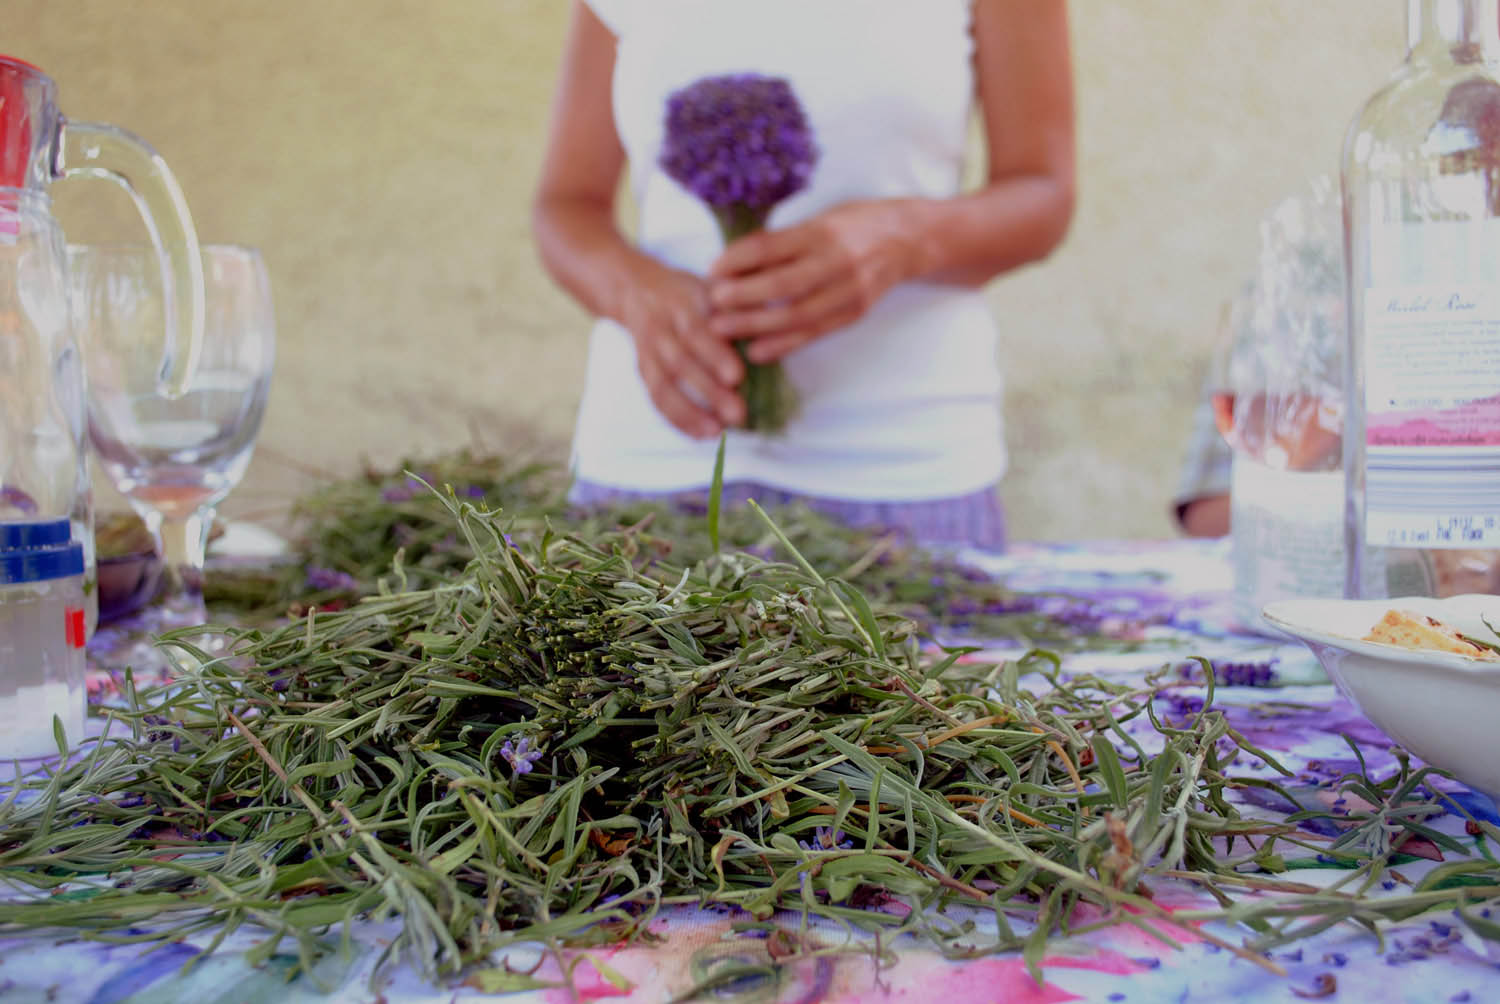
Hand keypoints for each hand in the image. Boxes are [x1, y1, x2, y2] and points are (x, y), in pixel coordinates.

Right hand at [619, 260, 744, 437]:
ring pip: (663, 386)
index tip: (737, 377)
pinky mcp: (642, 369)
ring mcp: (647, 351)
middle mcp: (659, 328)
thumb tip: (770, 318)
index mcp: (680, 304)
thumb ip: (734, 303)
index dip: (714, 355)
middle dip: (708, 392)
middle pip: (680, 363)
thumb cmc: (685, 290)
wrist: (634, 287)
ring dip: (689, 412)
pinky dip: (676, 419)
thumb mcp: (708, 285)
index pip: (695, 331)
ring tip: (716, 432)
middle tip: (737, 414)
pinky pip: (655, 398)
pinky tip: (698, 434)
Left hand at [706, 200, 918, 362]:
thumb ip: (783, 240)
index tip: (712, 270)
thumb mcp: (820, 219)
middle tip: (712, 304)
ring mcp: (849, 291)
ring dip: (756, 325)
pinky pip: (814, 333)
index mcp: (823, 232)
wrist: (909, 240)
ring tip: (723, 330)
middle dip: (743, 296)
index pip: (772, 246)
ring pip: (797, 314)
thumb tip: (733, 261)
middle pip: (783, 284)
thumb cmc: (854, 225)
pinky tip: (756, 351)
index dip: (738, 259)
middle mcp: (838, 261)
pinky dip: (783, 345)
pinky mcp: (855, 313)